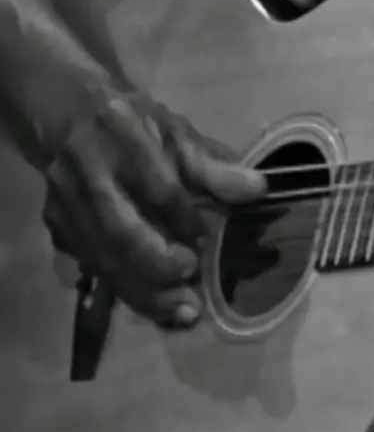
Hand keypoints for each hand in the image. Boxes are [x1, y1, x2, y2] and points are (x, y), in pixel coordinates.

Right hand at [43, 93, 265, 328]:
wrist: (67, 119)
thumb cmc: (134, 125)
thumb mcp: (175, 132)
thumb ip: (213, 164)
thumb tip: (258, 189)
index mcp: (121, 134)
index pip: (157, 187)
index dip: (184, 220)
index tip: (206, 242)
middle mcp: (85, 171)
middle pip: (121, 232)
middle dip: (160, 266)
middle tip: (193, 286)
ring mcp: (65, 203)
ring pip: (103, 259)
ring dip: (145, 292)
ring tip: (184, 312)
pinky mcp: (57, 228)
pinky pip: (93, 268)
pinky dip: (128, 291)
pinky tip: (159, 306)